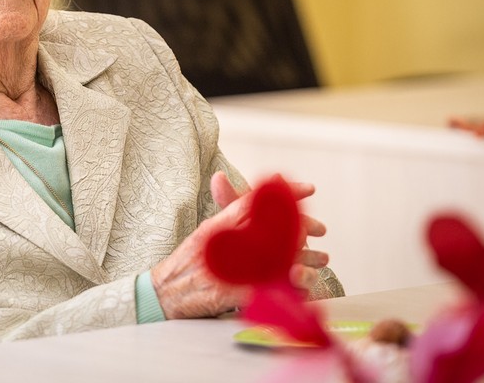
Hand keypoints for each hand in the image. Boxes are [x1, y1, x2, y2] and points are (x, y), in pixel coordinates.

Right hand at [150, 172, 328, 318]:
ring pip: (272, 257)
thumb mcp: (205, 234)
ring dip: (301, 258)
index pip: (253, 201)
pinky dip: (284, 286)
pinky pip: (262, 288)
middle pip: (269, 227)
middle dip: (300, 225)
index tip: (307, 189)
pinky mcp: (227, 293)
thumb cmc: (185, 264)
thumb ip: (226, 215)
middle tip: (320, 228)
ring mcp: (224, 268)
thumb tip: (242, 194)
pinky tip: (304, 285)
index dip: (282, 194)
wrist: (161, 293)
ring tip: (322, 259)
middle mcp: (221, 243)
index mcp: (217, 226)